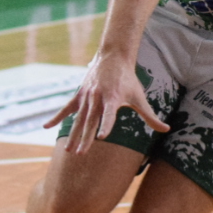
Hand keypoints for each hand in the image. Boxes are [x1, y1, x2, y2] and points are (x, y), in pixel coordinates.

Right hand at [44, 50, 168, 153]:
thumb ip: (150, 116)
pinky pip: (66, 108)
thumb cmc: (128, 80)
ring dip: (73, 134)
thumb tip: (166, 130)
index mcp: (112, 98)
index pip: (109, 115)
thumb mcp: (140, 97)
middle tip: (80, 154)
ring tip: (68, 151)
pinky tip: (46, 126)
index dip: (106, 125)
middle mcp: (97, 98)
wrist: (113, 57)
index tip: (102, 137)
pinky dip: (56, 117)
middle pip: (90, 121)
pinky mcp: (79, 95)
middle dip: (85, 138)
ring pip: (78, 118)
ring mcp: (86, 97)